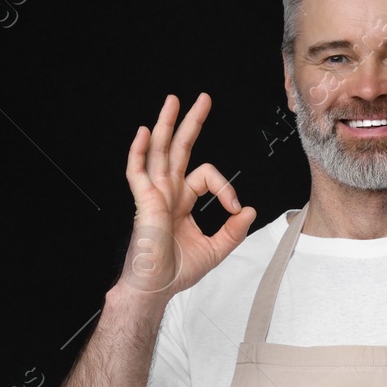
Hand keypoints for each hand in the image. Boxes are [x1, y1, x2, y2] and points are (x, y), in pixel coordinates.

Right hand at [121, 92, 255, 296]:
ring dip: (166, 125)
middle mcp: (168, 193)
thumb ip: (233, 231)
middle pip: (180, 149)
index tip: (236, 209)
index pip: (206, 176)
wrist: (156, 287)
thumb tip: (249, 211)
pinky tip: (145, 133)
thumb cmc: (176, 271)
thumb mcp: (215, 250)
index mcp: (182, 201)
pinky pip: (137, 171)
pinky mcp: (143, 202)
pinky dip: (139, 152)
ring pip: (160, 152)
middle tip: (203, 100)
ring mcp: (154, 195)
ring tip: (173, 101)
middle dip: (191, 123)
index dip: (226, 187)